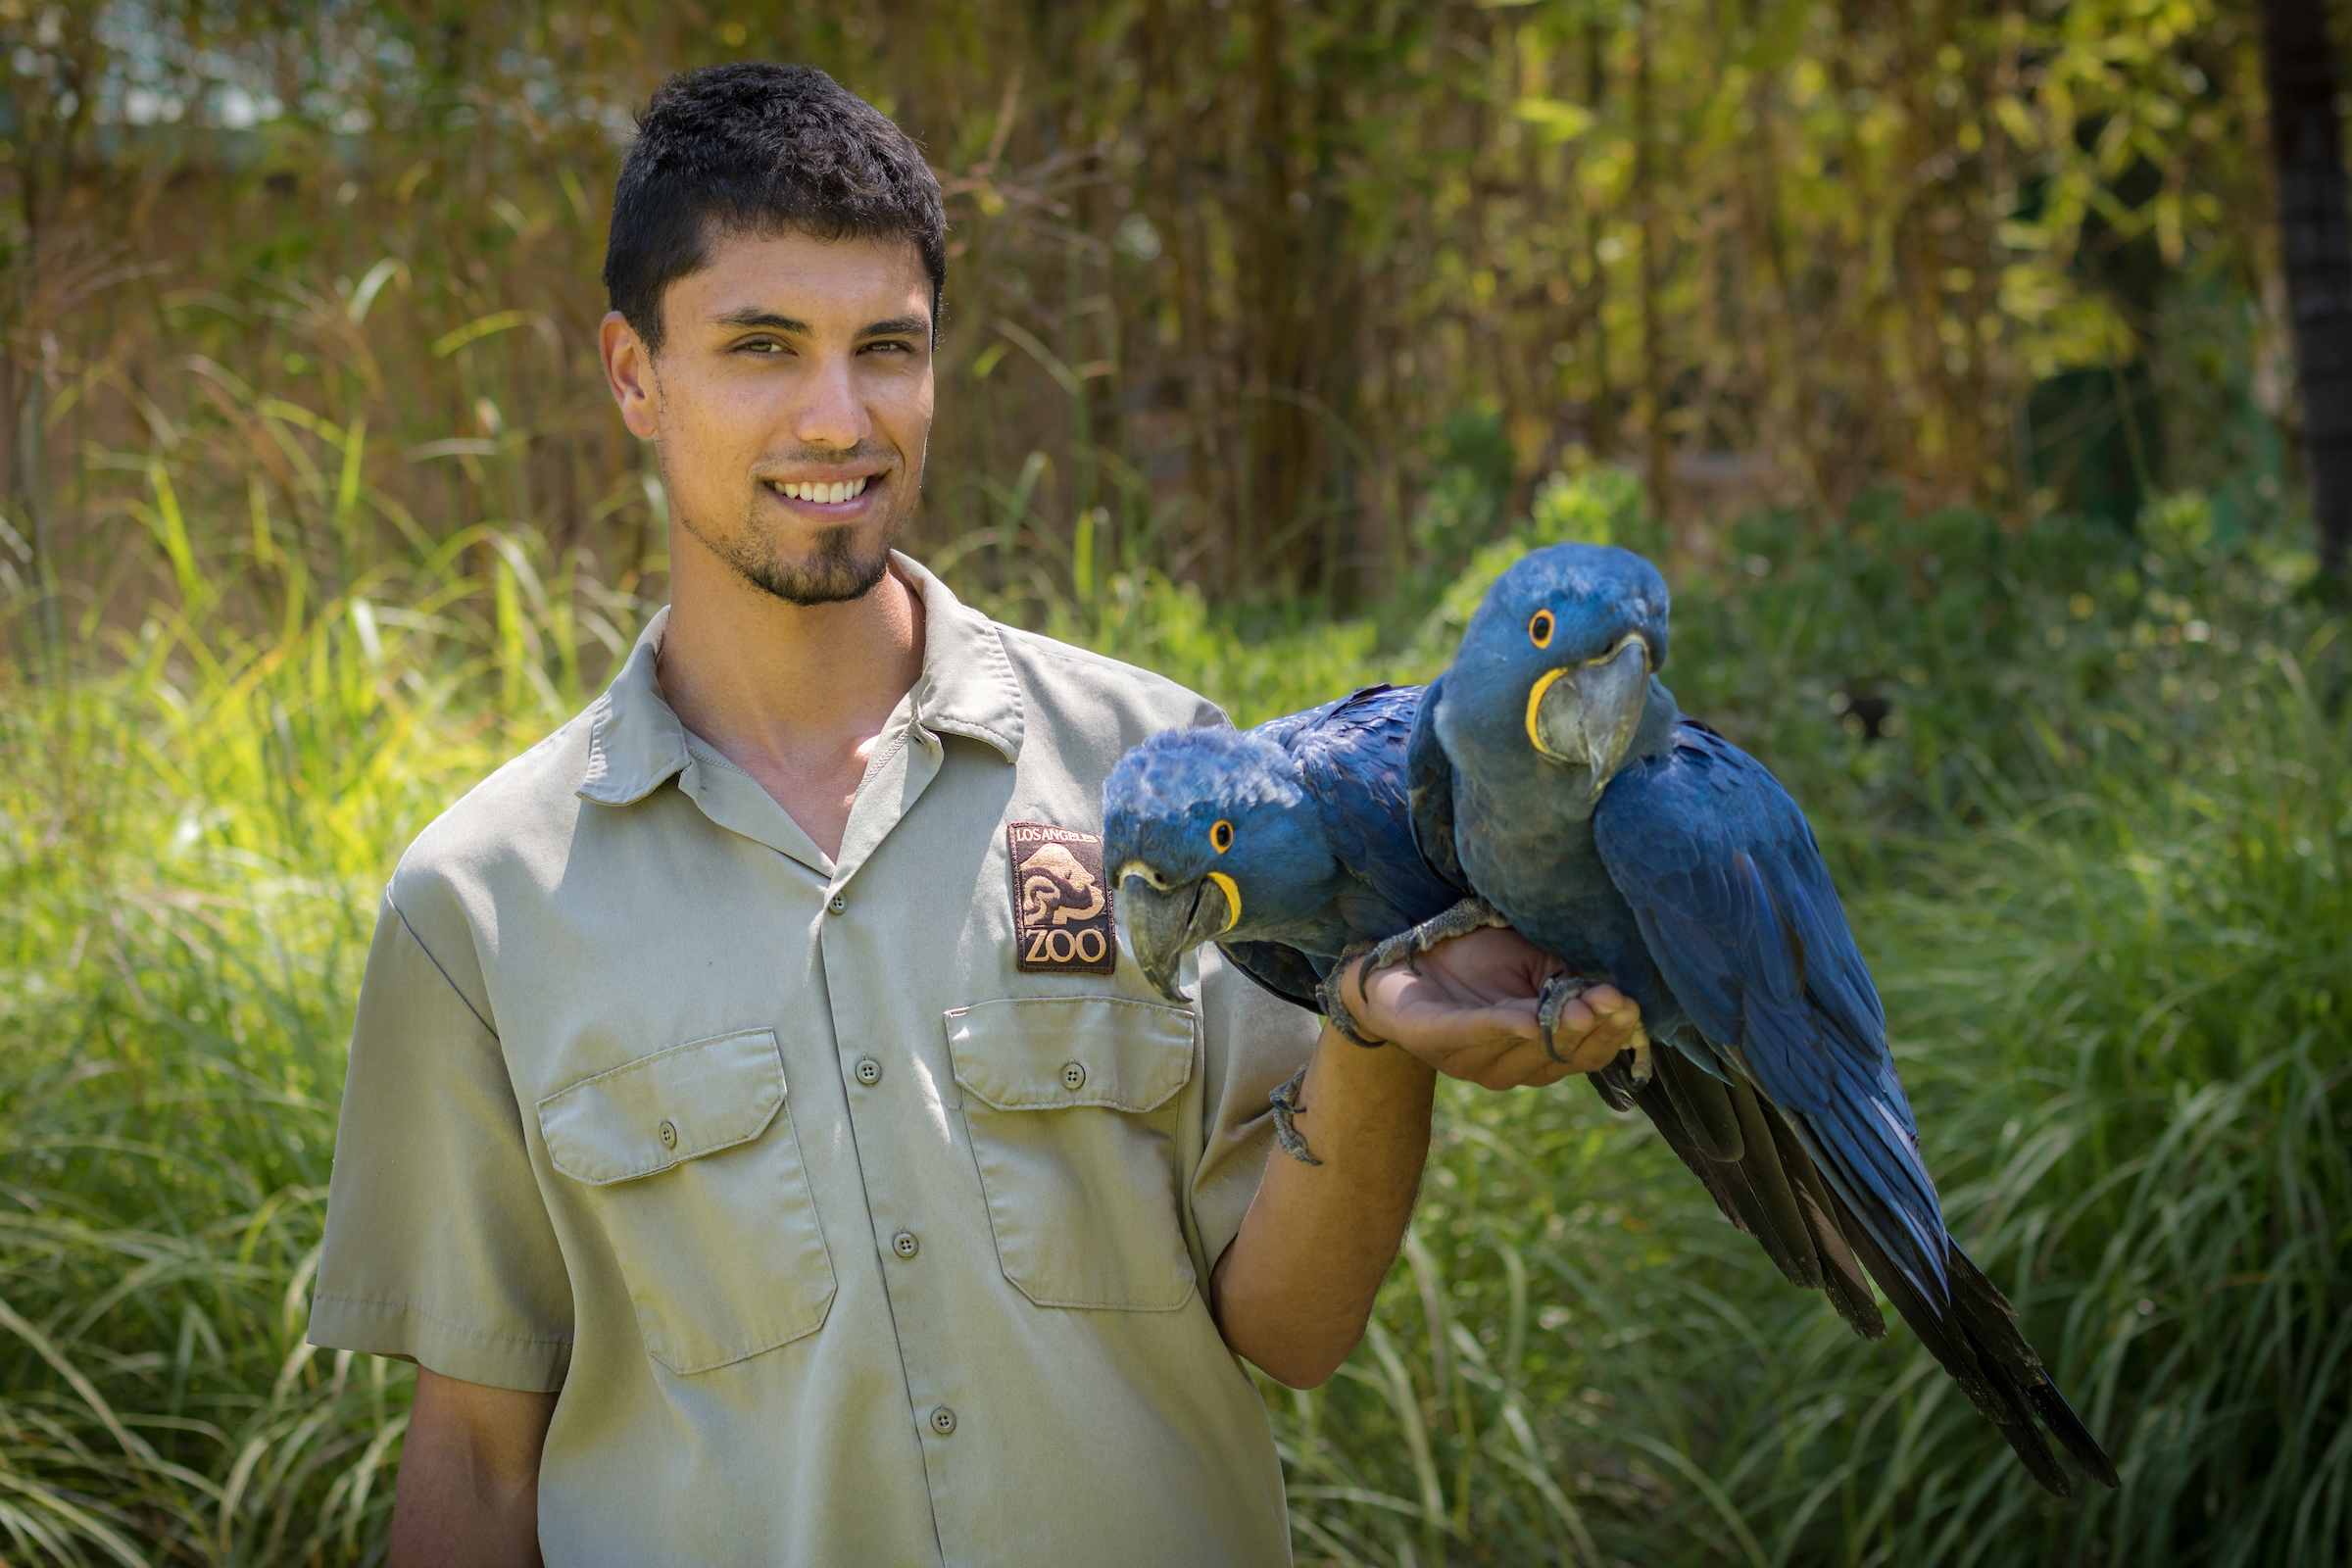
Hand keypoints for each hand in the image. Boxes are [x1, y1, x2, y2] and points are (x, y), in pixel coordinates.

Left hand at [1341, 925, 1640, 1089]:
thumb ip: (1570, 980)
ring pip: (1521, 1049)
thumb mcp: (1535, 964)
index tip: (1631, 1005)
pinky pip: (1472, 1034)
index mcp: (1537, 1052)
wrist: (1407, 956)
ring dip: (1552, 1028)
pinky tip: (1525, 1018)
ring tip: (1581, 1007)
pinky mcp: (1431, 1039)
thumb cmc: (1477, 963)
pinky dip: (1500, 1027)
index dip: (1611, 1033)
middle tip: (1614, 1001)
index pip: (1586, 1054)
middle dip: (1589, 1028)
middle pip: (1559, 1055)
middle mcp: (1508, 1067)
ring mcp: (1469, 1060)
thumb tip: (1618, 990)